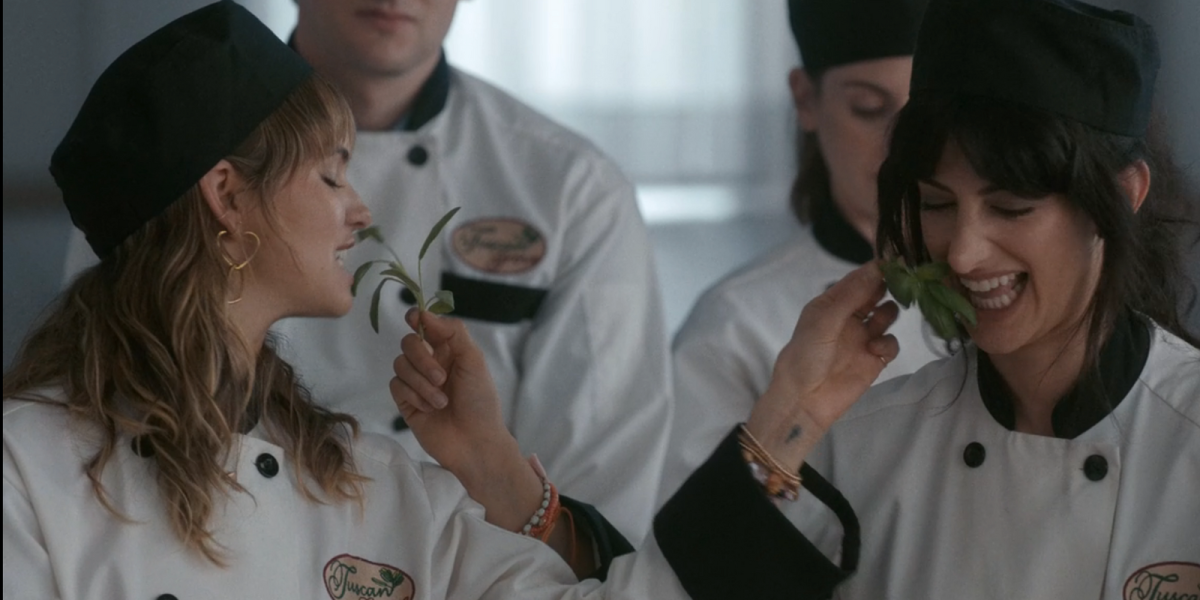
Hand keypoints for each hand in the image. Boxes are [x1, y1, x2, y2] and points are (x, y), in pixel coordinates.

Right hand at [390, 309, 512, 478]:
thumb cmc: (480, 402)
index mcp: (449, 350)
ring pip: (400, 364)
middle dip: (423, 358)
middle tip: (442, 378)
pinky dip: (413, 395)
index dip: (417, 318)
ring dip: (421, 383)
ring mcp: (417, 383)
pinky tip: (429, 409)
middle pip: (409, 343)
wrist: (474, 442)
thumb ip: (452, 332)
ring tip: (442, 402)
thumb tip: (423, 313)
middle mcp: (431, 363)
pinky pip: (396, 385)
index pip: (426, 326)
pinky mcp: (405, 402)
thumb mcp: (474, 361)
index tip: (413, 318)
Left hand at [748, 262, 899, 452]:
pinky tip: (874, 349)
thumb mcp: (824, 319)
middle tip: (904, 284)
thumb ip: (852, 294)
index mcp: (831, 303)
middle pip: (876, 293)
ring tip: (882, 318)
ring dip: (890, 312)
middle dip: (889, 287)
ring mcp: (863, 337)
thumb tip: (877, 266)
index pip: (859, 278)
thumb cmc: (806, 355)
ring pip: (887, 314)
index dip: (877, 269)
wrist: (804, 400)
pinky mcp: (874, 358)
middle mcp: (849, 316)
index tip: (899, 260)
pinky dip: (887, 342)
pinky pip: (890, 342)